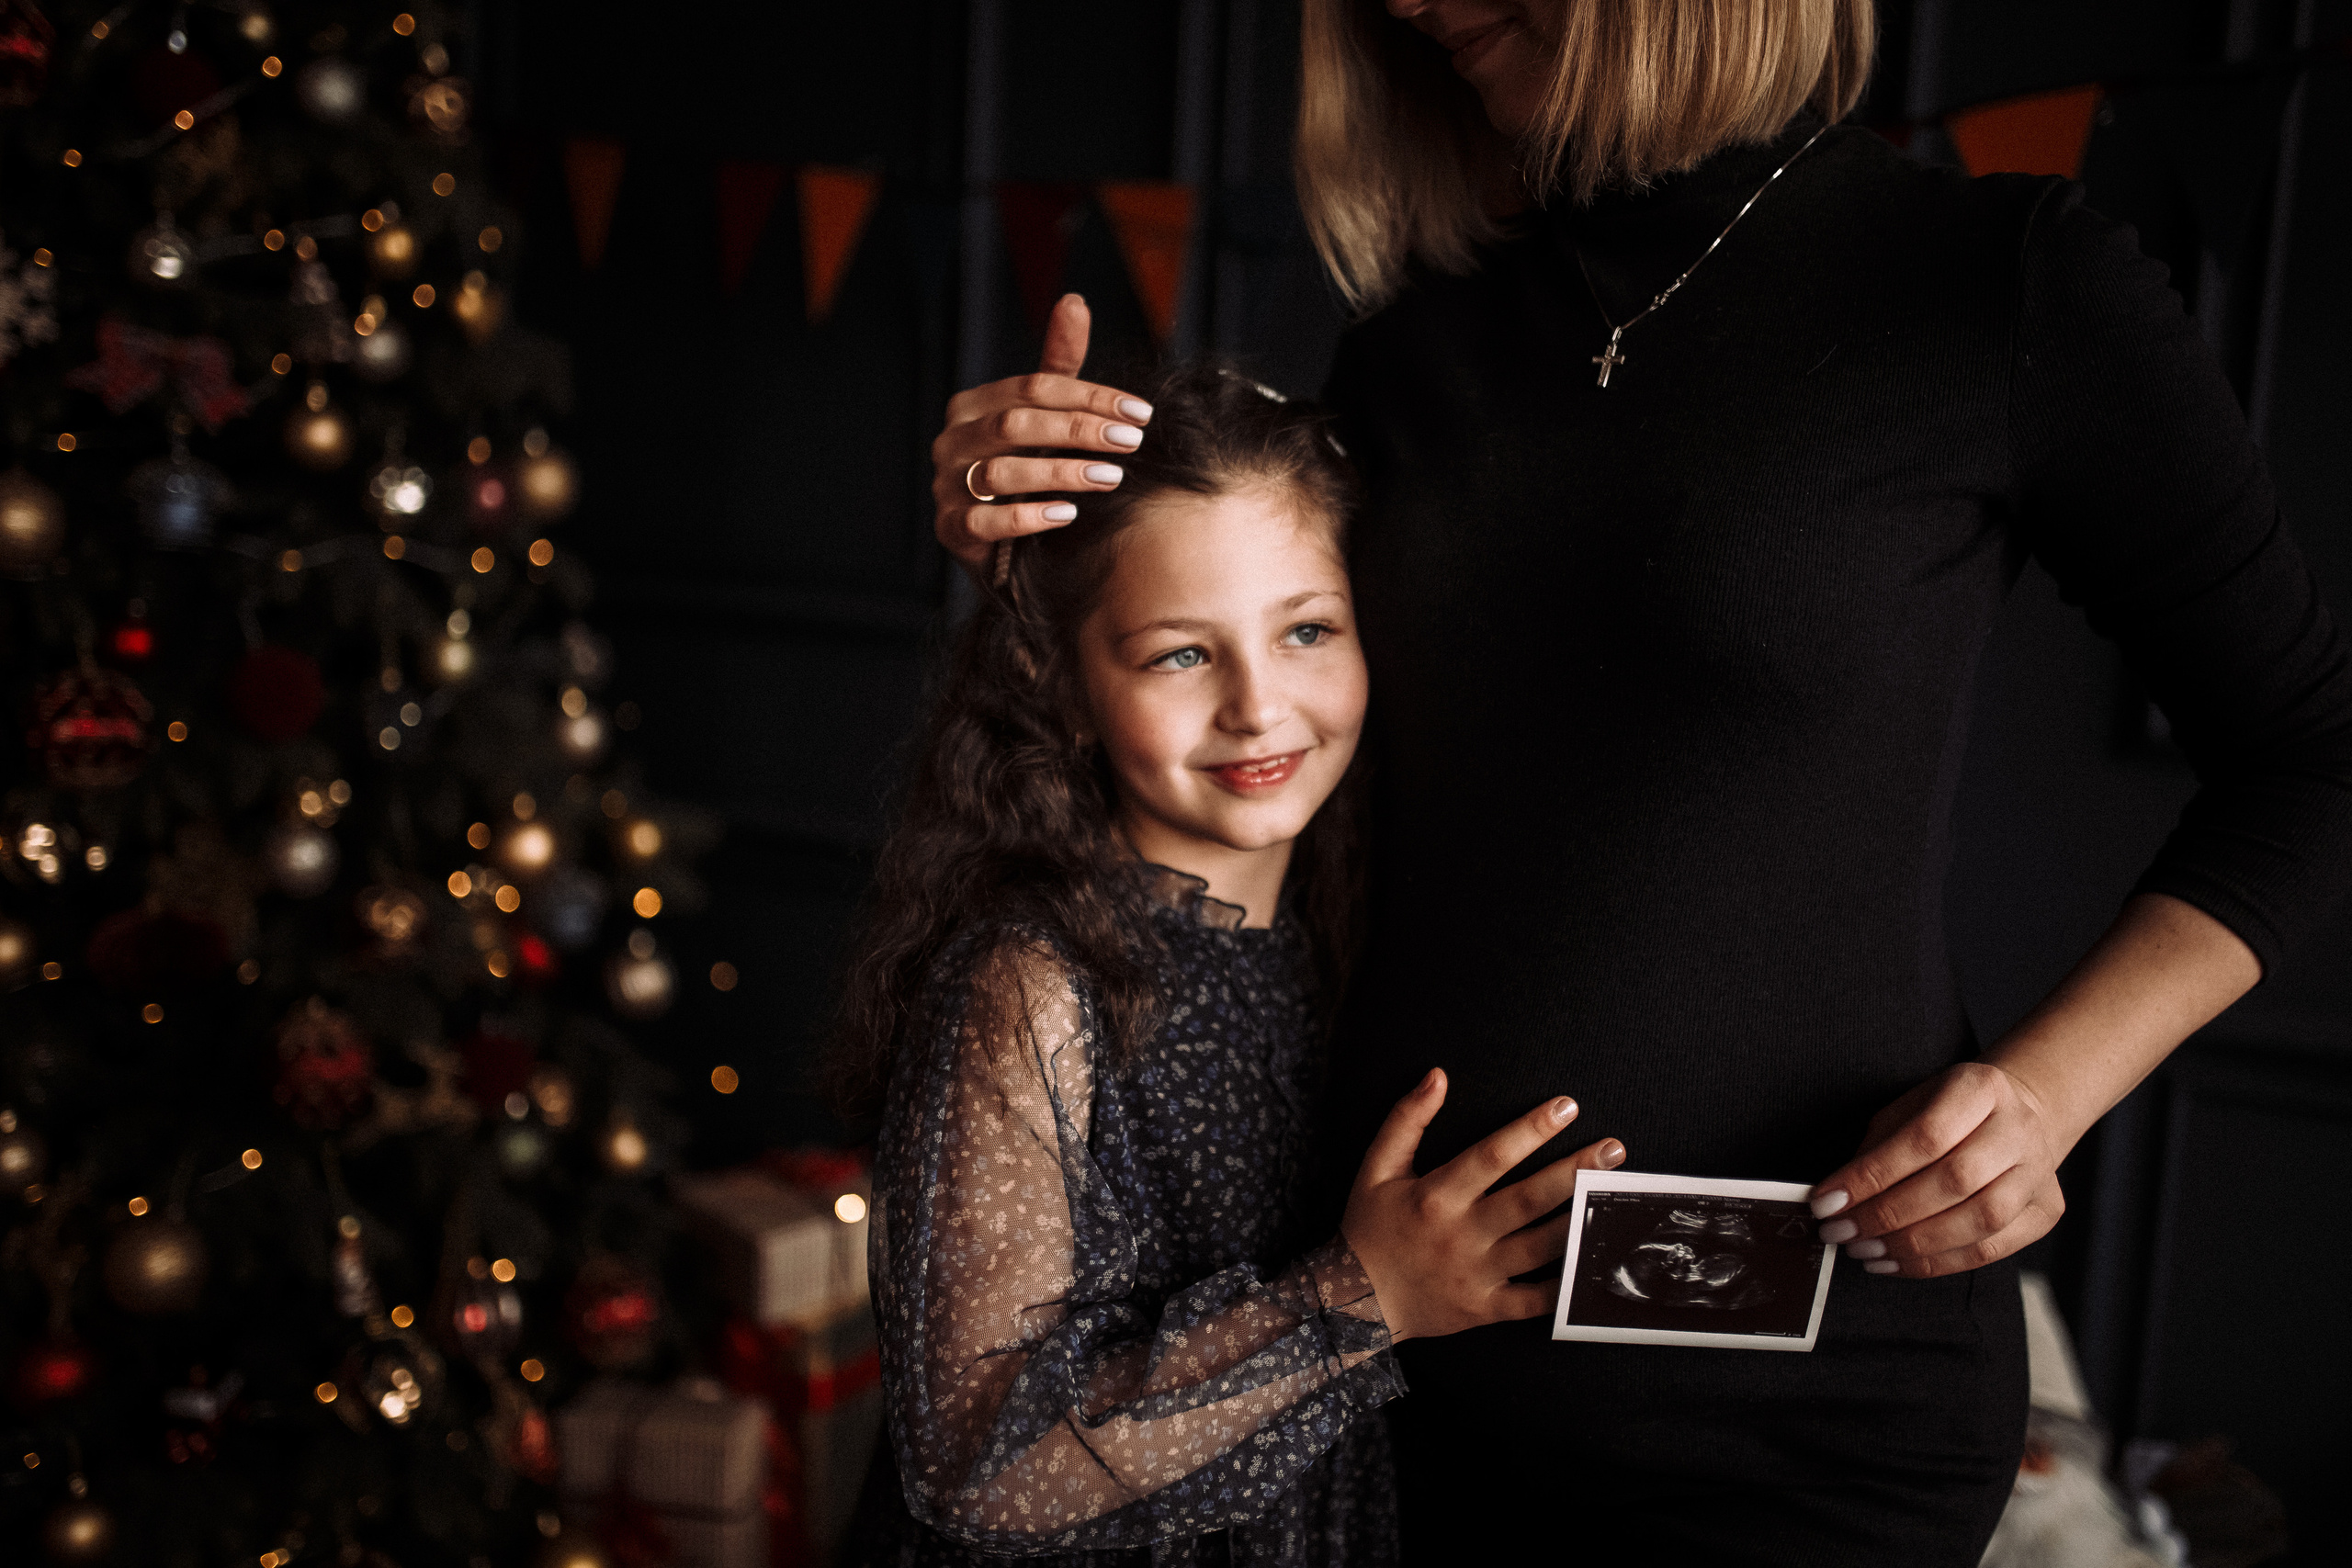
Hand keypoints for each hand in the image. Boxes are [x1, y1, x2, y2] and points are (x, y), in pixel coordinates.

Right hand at [929, 293, 1154, 575]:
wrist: (1001, 546)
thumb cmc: (1026, 471)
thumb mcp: (1042, 417)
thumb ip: (1057, 365)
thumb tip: (1074, 301)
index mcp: (974, 405)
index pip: (1034, 388)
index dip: (1091, 397)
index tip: (1140, 414)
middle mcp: (953, 441)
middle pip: (1016, 424)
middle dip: (1079, 430)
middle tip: (1131, 442)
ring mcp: (947, 486)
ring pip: (1000, 471)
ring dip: (1061, 472)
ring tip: (1110, 477)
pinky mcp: (950, 529)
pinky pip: (985, 521)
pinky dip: (1028, 516)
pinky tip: (1068, 514)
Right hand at [1342, 1068, 1626, 1342]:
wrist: (1355, 1301)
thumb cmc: (1369, 1227)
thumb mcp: (1377, 1168)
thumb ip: (1407, 1119)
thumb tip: (1438, 1075)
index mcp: (1437, 1195)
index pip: (1492, 1155)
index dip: (1531, 1129)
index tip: (1567, 1105)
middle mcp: (1461, 1234)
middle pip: (1528, 1199)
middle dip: (1573, 1171)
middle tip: (1614, 1150)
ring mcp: (1477, 1274)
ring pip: (1540, 1246)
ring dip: (1579, 1221)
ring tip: (1616, 1199)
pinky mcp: (1486, 1308)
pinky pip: (1534, 1301)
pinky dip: (1567, 1288)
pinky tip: (1596, 1265)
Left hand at [1809, 1062, 2070, 1278]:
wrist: (2016, 1116)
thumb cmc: (1947, 1113)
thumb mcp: (1908, 1108)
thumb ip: (1877, 1148)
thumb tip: (1837, 1199)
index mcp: (1981, 1088)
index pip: (1924, 1137)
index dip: (1872, 1175)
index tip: (1827, 1201)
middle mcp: (2019, 1129)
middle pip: (1954, 1181)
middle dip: (1887, 1215)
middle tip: (1842, 1233)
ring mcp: (2039, 1173)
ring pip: (1978, 1221)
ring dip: (1913, 1246)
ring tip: (1866, 1252)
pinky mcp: (2045, 1211)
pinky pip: (1991, 1249)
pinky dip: (1939, 1263)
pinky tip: (1898, 1263)